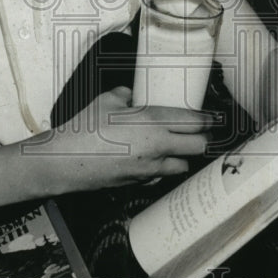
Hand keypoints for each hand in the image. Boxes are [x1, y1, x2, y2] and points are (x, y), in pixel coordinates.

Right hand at [33, 86, 215, 192]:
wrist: (65, 161)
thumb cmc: (83, 129)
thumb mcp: (105, 101)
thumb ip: (124, 95)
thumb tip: (130, 95)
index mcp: (151, 121)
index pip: (194, 122)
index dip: (207, 120)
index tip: (212, 118)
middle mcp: (156, 146)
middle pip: (198, 146)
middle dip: (202, 139)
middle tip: (198, 133)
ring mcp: (149, 168)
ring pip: (182, 165)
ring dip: (183, 156)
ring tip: (176, 148)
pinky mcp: (138, 182)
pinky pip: (160, 176)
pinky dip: (161, 170)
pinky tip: (151, 162)